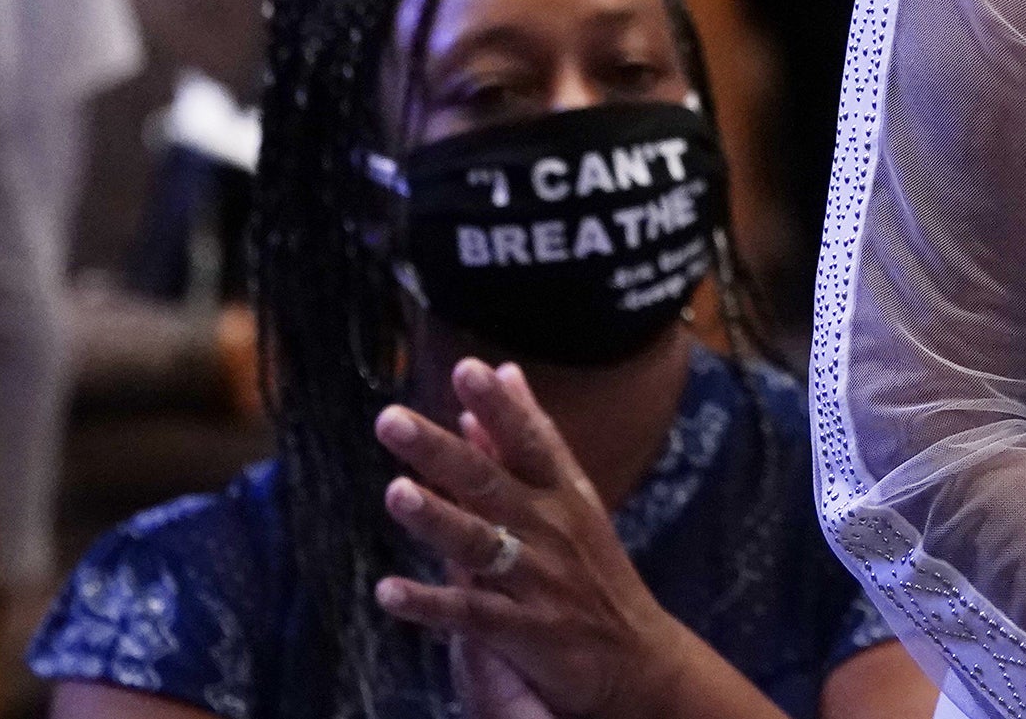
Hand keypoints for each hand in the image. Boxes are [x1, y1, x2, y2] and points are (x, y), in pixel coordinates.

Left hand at [373, 358, 703, 718]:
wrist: (636, 656)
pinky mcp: (524, 630)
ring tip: (395, 493)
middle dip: (442, 452)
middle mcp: (550, 529)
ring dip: (437, 518)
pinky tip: (388, 592)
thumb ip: (528, 437)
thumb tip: (503, 370)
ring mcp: (537, 579)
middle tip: (391, 421)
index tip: (469, 368)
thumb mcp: (573, 496)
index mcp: (562, 493)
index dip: (501, 406)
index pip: (531, 440)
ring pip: (479, 544)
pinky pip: (470, 615)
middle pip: (491, 484)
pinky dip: (429, 604)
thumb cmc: (594, 568)